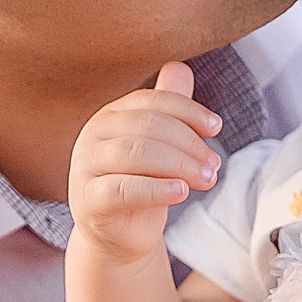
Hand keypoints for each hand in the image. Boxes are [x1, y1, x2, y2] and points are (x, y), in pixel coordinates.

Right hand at [65, 61, 222, 263]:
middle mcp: (93, 135)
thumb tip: (179, 66)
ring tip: (206, 179)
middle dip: (188, 142)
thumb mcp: (159, 143)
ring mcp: (86, 167)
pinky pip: (122, 189)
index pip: (152, 102)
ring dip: (179, 165)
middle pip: (147, 126)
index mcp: (112, 115)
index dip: (187, 110)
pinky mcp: (88, 200)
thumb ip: (169, 105)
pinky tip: (180, 192)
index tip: (216, 127)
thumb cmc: (142, 183)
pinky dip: (155, 189)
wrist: (121, 235)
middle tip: (214, 164)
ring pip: (135, 154)